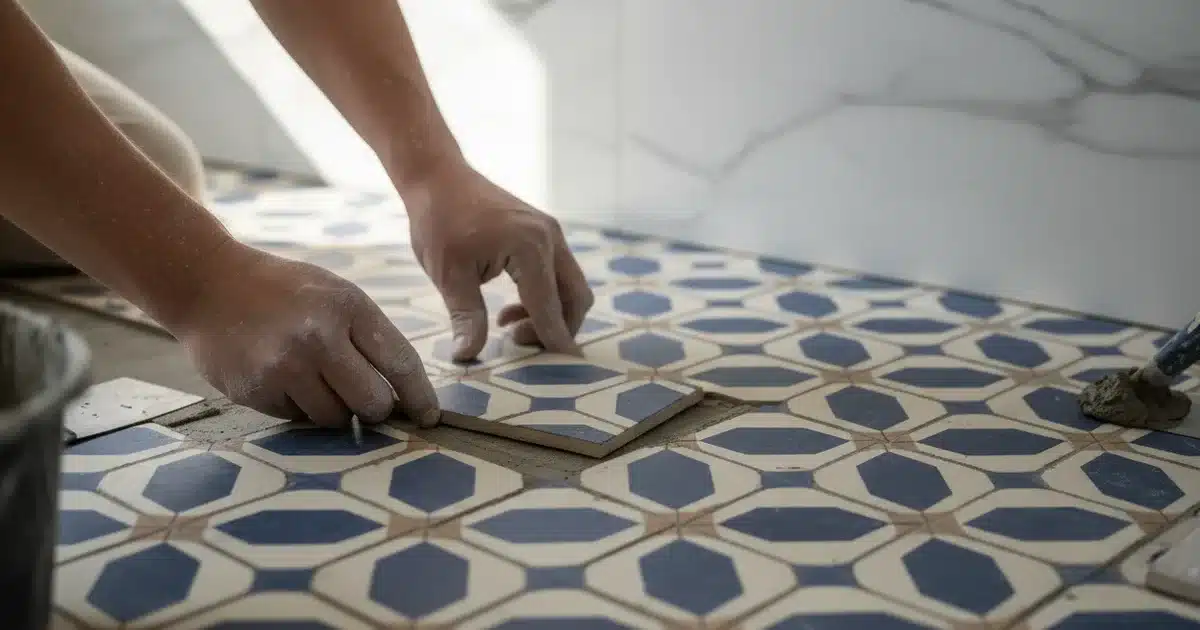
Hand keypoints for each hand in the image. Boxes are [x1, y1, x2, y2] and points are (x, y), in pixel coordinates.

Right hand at [170, 242, 440, 427]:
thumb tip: (402, 394)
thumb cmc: (284, 291)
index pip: (400, 363)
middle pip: (372, 403)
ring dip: (333, 409)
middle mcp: (319, 338)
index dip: (419, 397)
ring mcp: (285, 367)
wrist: (208, 283)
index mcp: (348, 306)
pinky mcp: (256, 390)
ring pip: (335, 418)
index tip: (428, 417)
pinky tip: (282, 377)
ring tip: (313, 377)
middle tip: (365, 401)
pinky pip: (297, 419)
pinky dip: (298, 407)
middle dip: (375, 409)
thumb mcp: (335, 294)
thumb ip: (368, 337)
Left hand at [402, 160, 593, 360]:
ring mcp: (550, 232)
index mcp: (530, 247)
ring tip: (506, 327)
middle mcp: (550, 238)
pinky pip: (558, 274)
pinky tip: (508, 309)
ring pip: (570, 286)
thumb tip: (467, 356)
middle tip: (516, 343)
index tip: (568, 367)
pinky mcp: (544, 232)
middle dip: (556, 329)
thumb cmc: (439, 222)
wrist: (438, 176)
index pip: (550, 306)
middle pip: (575, 297)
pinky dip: (543, 297)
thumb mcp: (449, 274)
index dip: (556, 339)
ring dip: (549, 314)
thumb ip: (467, 317)